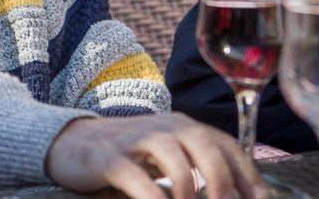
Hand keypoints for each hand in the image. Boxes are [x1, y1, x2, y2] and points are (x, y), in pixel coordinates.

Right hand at [45, 113, 268, 198]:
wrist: (72, 143)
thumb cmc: (128, 155)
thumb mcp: (166, 156)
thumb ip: (197, 168)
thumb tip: (232, 195)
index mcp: (181, 127)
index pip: (224, 143)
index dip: (247, 173)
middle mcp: (161, 127)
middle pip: (201, 141)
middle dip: (221, 177)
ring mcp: (133, 141)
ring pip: (170, 153)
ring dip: (188, 186)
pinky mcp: (108, 158)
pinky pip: (135, 176)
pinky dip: (153, 197)